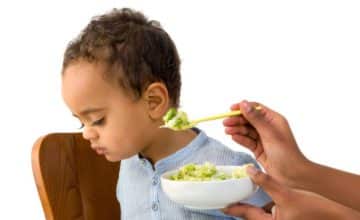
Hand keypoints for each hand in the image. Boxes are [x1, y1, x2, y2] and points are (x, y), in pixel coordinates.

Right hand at [223, 100, 307, 185]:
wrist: (293, 176)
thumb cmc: (286, 154)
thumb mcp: (269, 133)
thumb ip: (255, 118)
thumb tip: (244, 104)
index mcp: (274, 120)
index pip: (256, 108)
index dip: (243, 107)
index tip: (231, 109)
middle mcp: (268, 128)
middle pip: (249, 119)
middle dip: (237, 120)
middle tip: (225, 122)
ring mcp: (263, 139)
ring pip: (246, 130)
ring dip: (236, 130)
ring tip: (227, 131)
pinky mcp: (258, 149)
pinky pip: (247, 141)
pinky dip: (240, 139)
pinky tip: (233, 137)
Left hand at [223, 167, 359, 219]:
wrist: (334, 216)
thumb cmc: (313, 208)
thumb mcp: (286, 193)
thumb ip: (266, 182)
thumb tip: (248, 170)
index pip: (246, 215)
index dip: (232, 208)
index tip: (220, 204)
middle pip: (250, 216)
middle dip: (239, 208)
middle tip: (226, 199)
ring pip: (258, 214)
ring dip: (249, 206)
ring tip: (238, 197)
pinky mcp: (284, 219)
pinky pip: (267, 212)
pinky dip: (260, 205)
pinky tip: (257, 196)